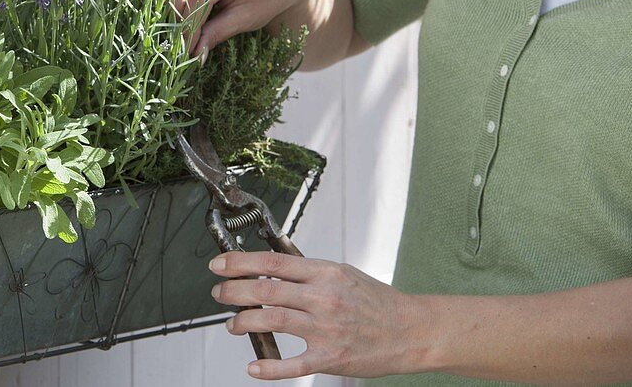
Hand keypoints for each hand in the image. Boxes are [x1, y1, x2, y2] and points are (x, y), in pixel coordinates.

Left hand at [208, 251, 426, 379]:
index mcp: (325, 273)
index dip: (240, 263)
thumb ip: (309, 271)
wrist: (412, 330)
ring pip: (273, 321)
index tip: (220, 265)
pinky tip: (254, 366)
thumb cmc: (378, 302)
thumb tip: (273, 266)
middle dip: (234, 291)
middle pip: (266, 290)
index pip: (273, 263)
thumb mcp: (344, 273)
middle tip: (219, 293)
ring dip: (244, 321)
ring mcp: (326, 329)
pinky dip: (270, 367)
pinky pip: (293, 364)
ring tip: (232, 323)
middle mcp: (323, 298)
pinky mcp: (331, 357)